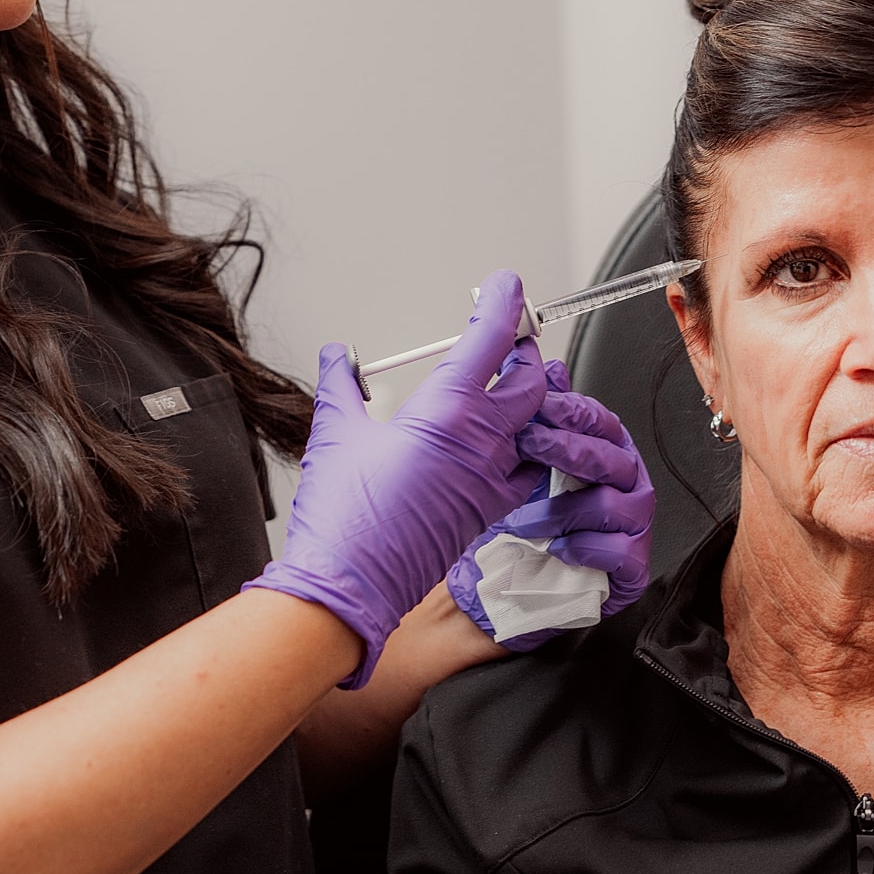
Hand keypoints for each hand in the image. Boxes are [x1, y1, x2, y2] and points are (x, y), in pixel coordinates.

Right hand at [248, 272, 550, 686]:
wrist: (347, 587)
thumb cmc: (341, 518)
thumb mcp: (333, 433)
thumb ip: (342, 386)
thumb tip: (339, 359)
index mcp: (444, 413)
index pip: (490, 341)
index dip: (503, 305)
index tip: (505, 286)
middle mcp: (479, 444)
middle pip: (531, 381)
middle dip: (526, 351)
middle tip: (512, 335)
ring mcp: (490, 480)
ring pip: (539, 426)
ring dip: (536, 400)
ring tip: (518, 383)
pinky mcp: (489, 511)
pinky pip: (529, 468)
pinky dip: (529, 446)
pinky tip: (511, 442)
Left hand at [447, 362, 653, 650]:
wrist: (515, 580)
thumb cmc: (527, 517)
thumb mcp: (526, 460)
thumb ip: (541, 410)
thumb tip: (545, 365)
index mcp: (604, 450)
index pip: (600, 420)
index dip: (570, 412)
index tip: (536, 409)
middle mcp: (625, 483)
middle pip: (612, 456)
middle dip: (565, 449)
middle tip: (525, 446)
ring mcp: (633, 525)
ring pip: (613, 503)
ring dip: (562, 509)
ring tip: (526, 519)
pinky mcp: (630, 567)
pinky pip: (618, 550)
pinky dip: (580, 548)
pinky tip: (555, 548)